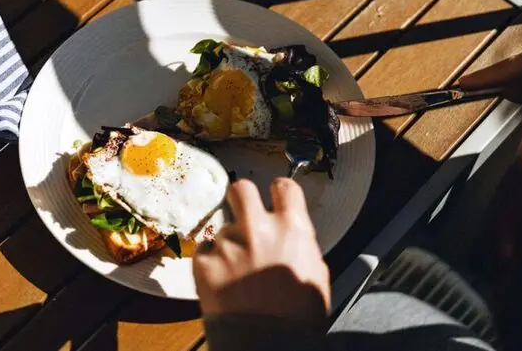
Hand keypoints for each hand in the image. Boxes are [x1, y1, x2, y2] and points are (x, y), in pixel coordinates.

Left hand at [192, 178, 329, 323]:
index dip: (279, 192)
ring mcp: (228, 244)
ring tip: (238, 271)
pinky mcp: (204, 263)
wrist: (266, 345)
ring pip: (223, 229)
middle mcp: (258, 228)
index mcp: (292, 229)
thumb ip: (302, 245)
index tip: (276, 199)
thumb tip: (294, 235)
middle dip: (243, 199)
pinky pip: (205, 252)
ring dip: (229, 244)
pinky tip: (224, 282)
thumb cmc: (298, 317)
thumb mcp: (316, 275)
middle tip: (245, 215)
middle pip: (241, 189)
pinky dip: (212, 264)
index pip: (284, 187)